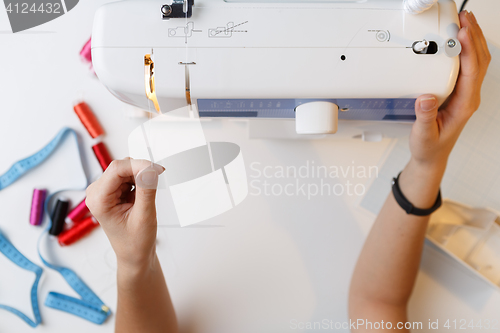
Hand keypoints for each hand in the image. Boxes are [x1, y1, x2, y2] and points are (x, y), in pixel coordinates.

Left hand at [86, 158, 164, 269]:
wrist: (134, 255)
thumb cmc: (135, 242)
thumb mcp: (144, 216)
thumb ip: (147, 190)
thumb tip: (150, 169)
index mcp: (98, 200)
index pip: (117, 169)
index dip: (139, 165)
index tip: (157, 169)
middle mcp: (96, 193)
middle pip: (120, 167)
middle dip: (140, 171)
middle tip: (156, 183)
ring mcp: (103, 191)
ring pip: (125, 169)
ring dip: (140, 177)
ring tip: (145, 198)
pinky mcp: (112, 190)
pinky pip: (128, 175)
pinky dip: (139, 180)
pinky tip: (141, 196)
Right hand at [409, 11, 490, 170]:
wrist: (431, 156)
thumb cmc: (429, 147)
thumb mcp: (423, 135)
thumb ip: (425, 117)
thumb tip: (426, 97)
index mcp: (464, 105)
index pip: (472, 72)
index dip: (469, 50)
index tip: (461, 33)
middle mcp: (469, 97)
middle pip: (480, 60)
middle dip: (474, 36)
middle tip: (465, 17)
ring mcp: (466, 93)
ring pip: (477, 60)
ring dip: (473, 38)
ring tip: (464, 21)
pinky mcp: (459, 91)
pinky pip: (468, 66)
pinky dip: (465, 48)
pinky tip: (458, 40)